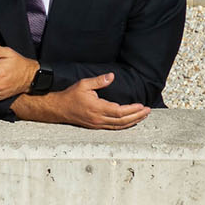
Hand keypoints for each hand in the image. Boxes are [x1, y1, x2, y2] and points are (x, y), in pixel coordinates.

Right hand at [13, 73, 149, 129]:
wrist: (57, 108)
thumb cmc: (70, 96)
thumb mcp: (84, 84)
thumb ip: (99, 81)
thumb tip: (112, 76)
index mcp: (97, 108)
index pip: (120, 111)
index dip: (132, 110)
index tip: (142, 105)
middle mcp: (98, 119)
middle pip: (122, 121)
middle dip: (137, 116)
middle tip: (147, 111)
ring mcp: (97, 124)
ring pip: (119, 126)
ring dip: (133, 122)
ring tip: (142, 116)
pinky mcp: (95, 126)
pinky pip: (113, 127)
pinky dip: (124, 125)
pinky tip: (130, 122)